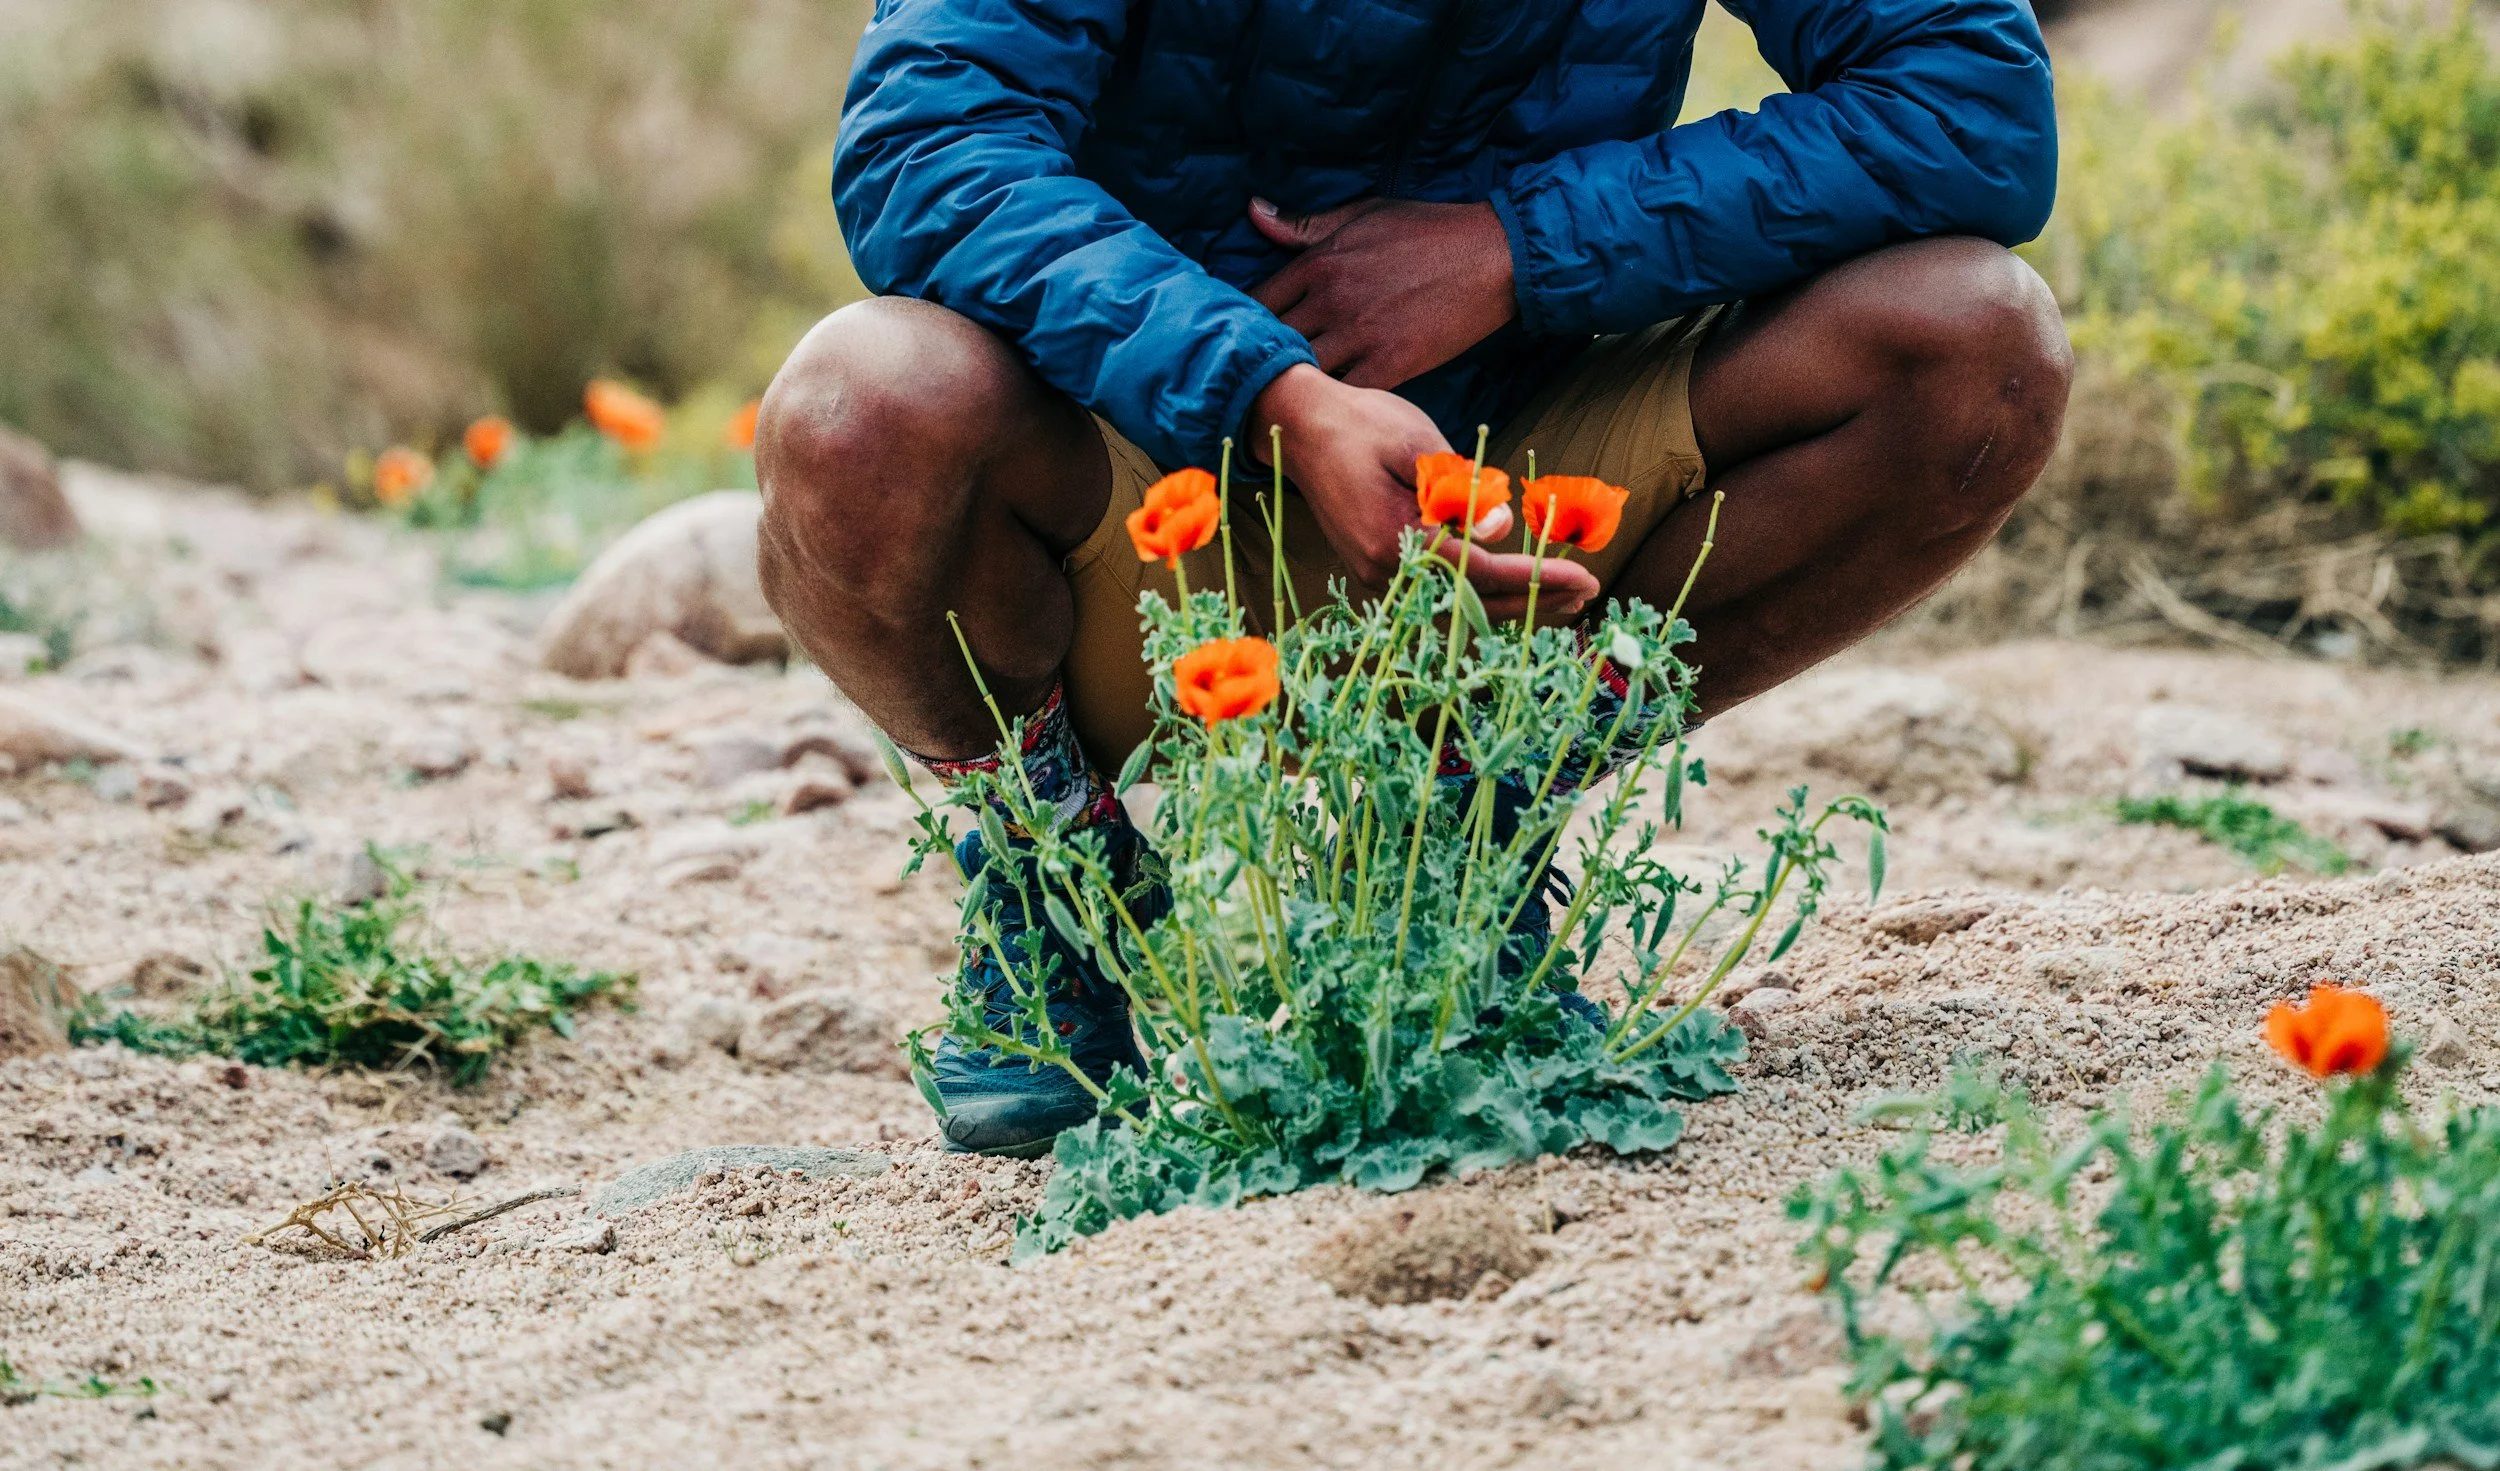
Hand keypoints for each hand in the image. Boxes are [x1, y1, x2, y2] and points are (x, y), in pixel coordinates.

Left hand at [1248, 197, 1517, 390]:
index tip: (1248, 338)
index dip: (1247, 324)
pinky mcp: (1391, 363)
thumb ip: (1305, 225)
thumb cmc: (1428, 230)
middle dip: (1264, 359)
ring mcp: (1359, 334)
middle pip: (1273, 342)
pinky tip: (1330, 407)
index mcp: (1319, 263)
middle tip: (1261, 377)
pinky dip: (1334, 402)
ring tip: (1291, 396)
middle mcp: (1331, 299)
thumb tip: (1253, 212)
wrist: (1493, 256)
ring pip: (1304, 372)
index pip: (1257, 302)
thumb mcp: (1363, 213)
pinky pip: (1345, 394)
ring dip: (1297, 384)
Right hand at [1250, 365, 1597, 620]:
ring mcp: (1379, 576)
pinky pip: (1439, 597)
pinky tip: (1516, 592)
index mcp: (1397, 538)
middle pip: (1474, 603)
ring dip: (1513, 606)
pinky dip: (1481, 598)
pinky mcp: (1379, 570)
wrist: (1301, 428)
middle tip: (1589, 592)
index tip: (1584, 576)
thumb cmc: (1364, 424)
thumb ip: (1462, 491)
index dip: (1538, 577)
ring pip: (1457, 608)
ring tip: (1564, 600)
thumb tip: (1502, 529)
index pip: (1483, 571)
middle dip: (1536, 601)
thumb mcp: (1420, 444)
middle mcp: (1387, 571)